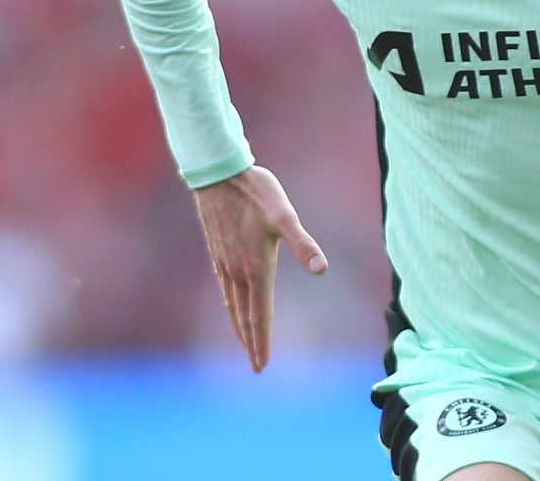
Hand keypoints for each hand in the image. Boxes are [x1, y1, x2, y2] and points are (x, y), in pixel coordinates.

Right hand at [192, 165, 326, 372]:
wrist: (219, 174)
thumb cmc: (256, 192)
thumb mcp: (284, 215)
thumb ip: (303, 243)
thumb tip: (322, 268)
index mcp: (256, 267)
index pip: (259, 313)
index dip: (262, 340)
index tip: (262, 365)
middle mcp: (238, 270)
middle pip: (244, 315)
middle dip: (251, 341)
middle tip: (256, 365)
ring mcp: (224, 262)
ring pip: (232, 303)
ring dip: (239, 326)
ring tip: (245, 343)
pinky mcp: (217, 252)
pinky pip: (224, 288)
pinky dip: (230, 305)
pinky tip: (232, 304)